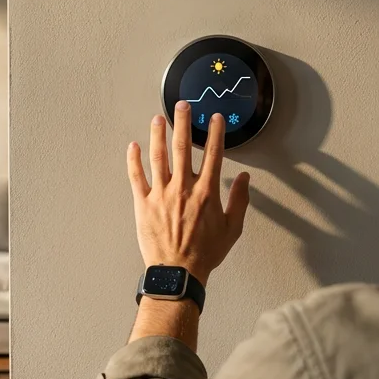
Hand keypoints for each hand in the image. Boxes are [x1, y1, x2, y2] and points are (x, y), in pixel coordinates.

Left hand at [127, 100, 250, 285]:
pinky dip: (134, 160)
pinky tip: (133, 146)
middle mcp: (183, 188)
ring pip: (158, 157)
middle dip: (183, 123)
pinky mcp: (143, 204)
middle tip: (183, 105)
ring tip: (158, 118)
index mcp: (207, 192)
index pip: (213, 154)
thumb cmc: (205, 254)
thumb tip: (245, 179)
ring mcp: (161, 194)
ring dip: (158, 135)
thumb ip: (240, 201)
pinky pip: (137, 177)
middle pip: (183, 148)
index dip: (215, 133)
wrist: (178, 272)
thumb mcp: (232, 229)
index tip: (215, 118)